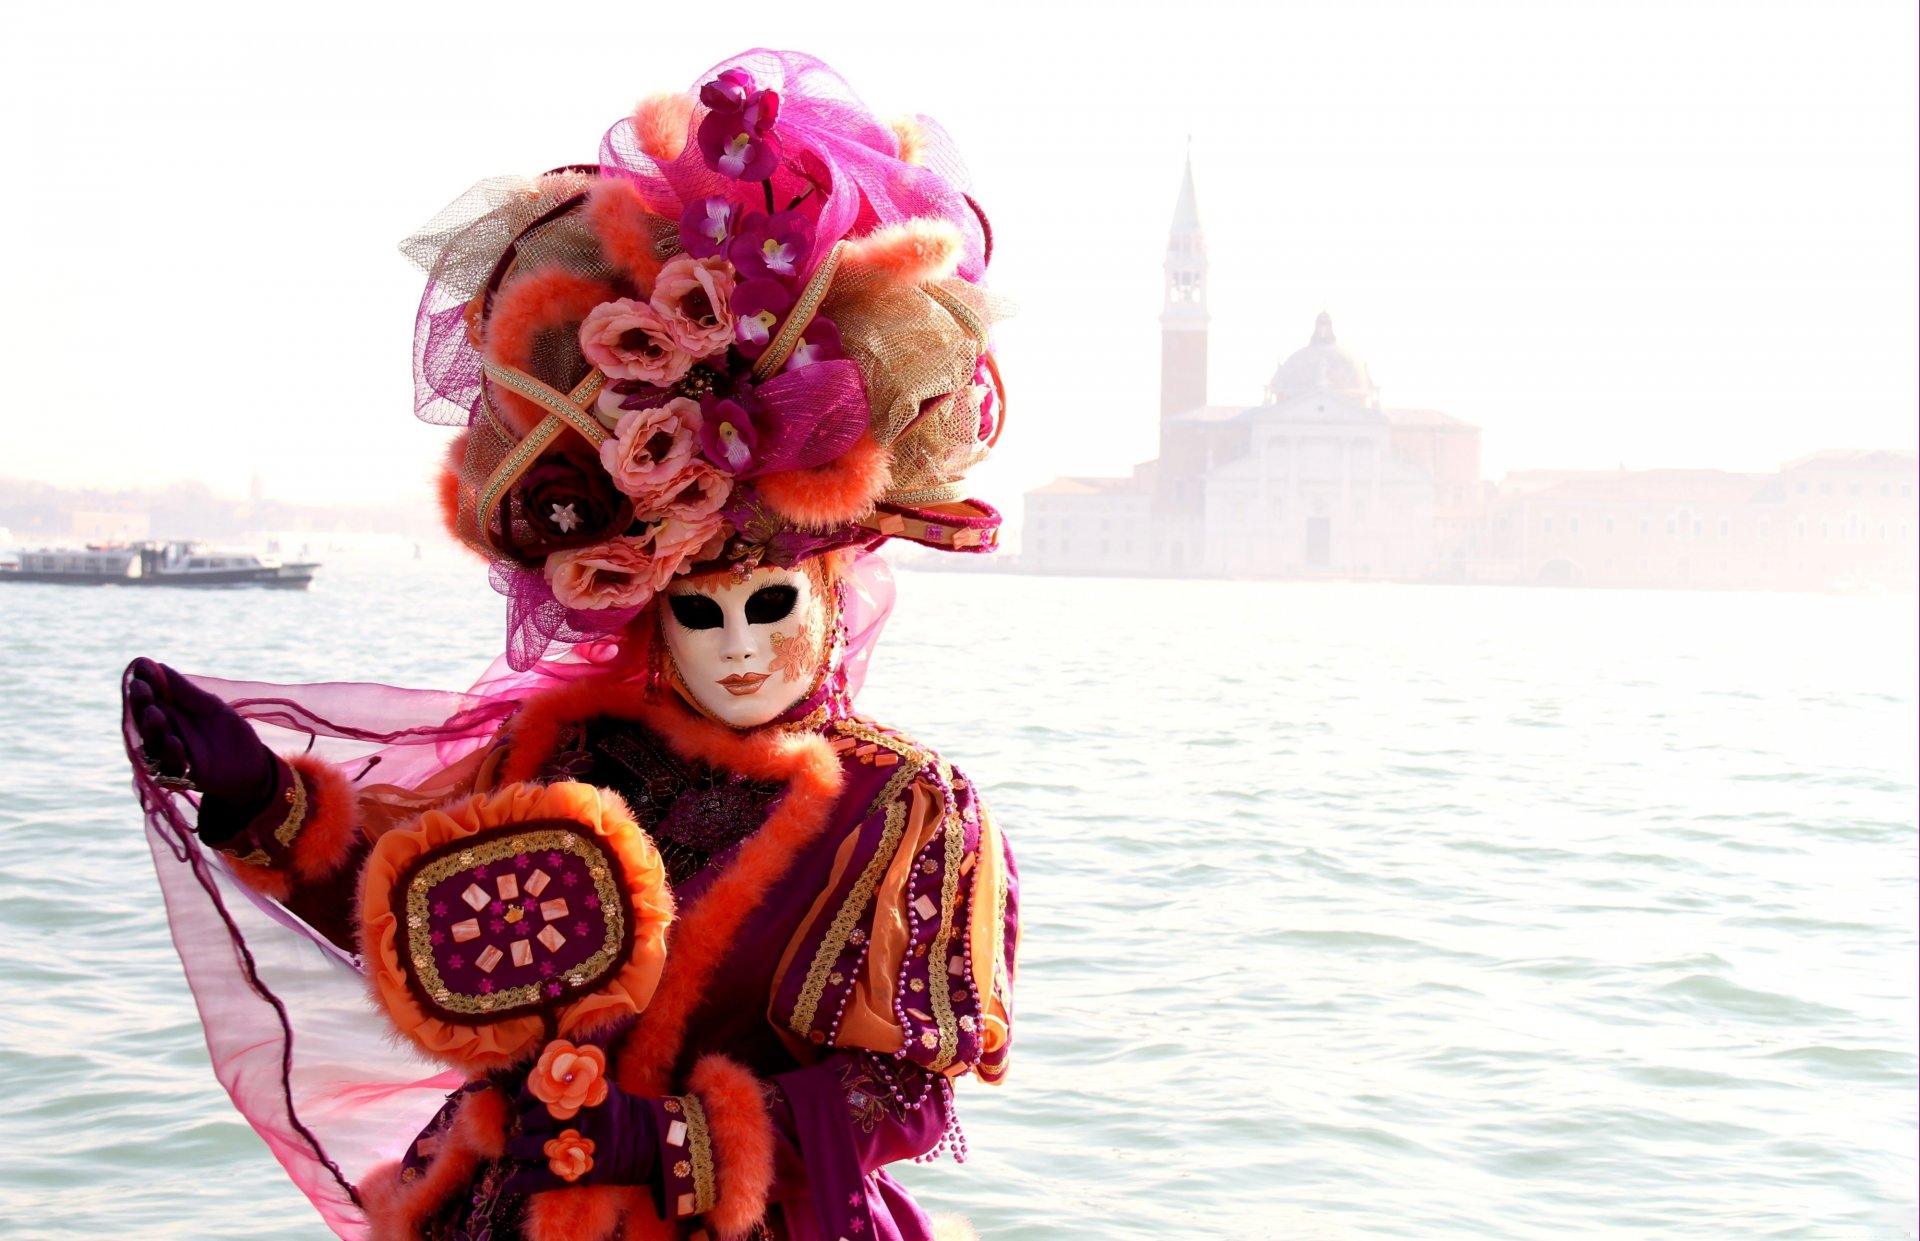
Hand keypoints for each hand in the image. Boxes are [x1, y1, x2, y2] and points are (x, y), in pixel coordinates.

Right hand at [126, 657, 277, 811]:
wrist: (252, 762)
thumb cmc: (227, 732)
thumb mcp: (209, 706)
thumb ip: (183, 690)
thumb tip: (156, 665)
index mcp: (166, 718)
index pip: (147, 701)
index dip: (143, 686)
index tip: (140, 668)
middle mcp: (162, 738)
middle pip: (144, 722)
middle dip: (141, 704)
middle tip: (140, 687)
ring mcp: (172, 758)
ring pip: (153, 746)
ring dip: (152, 729)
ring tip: (154, 711)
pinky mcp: (185, 777)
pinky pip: (171, 769)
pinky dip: (171, 755)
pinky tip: (174, 741)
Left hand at [504, 1068, 657, 1195]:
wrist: (653, 1142)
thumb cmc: (626, 1113)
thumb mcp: (603, 1086)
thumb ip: (579, 1077)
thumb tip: (549, 1065)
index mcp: (581, 1093)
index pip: (541, 1091)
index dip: (526, 1098)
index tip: (524, 1103)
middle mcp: (576, 1117)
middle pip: (533, 1121)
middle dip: (524, 1126)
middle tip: (524, 1129)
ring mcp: (577, 1145)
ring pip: (534, 1148)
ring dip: (519, 1150)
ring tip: (516, 1150)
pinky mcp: (581, 1172)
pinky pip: (544, 1178)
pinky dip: (524, 1182)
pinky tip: (511, 1185)